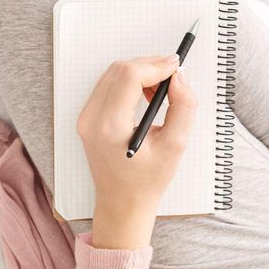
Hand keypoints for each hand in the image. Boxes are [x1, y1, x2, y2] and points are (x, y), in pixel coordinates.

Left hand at [76, 55, 197, 248]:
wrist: (122, 203)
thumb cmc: (147, 181)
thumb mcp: (175, 145)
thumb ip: (183, 107)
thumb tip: (179, 76)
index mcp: (109, 127)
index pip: (129, 76)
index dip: (156, 66)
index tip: (177, 67)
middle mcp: (91, 119)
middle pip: (119, 70)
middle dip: (149, 65)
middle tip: (173, 76)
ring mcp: (85, 118)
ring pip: (112, 73)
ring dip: (139, 72)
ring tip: (161, 89)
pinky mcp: (87, 118)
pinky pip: (107, 85)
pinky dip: (129, 82)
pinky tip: (146, 95)